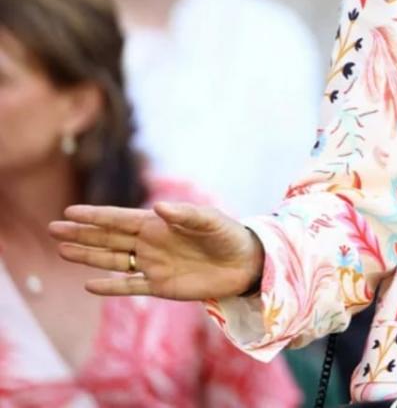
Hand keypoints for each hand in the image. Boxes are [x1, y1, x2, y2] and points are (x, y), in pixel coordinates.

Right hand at [49, 202, 263, 299]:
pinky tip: (90, 285)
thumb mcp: (210, 221)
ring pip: (113, 260)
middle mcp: (151, 243)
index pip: (120, 219)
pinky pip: (130, 287)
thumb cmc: (229, 235)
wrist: (245, 264)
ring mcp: (153, 264)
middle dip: (82, 233)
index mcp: (159, 224)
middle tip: (53, 228)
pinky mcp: (160, 286)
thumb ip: (186, 214)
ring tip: (62, 251)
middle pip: (108, 238)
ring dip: (88, 256)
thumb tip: (158, 207)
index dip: (95, 216)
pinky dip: (111, 287)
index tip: (70, 211)